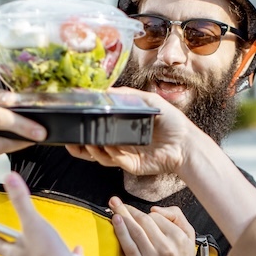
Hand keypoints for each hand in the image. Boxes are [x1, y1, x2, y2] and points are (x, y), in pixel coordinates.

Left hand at [0, 173, 92, 255]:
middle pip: (12, 251)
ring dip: (37, 248)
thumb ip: (21, 202)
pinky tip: (75, 250)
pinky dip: (65, 255)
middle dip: (9, 242)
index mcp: (14, 254)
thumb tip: (9, 178)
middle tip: (4, 235)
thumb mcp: (33, 224)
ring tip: (43, 239)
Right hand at [65, 89, 197, 175]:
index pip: (98, 127)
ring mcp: (124, 154)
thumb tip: (106, 90)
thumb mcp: (149, 101)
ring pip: (98, 155)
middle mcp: (120, 141)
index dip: (84, 124)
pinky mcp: (129, 165)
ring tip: (82, 139)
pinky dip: (106, 153)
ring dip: (89, 147)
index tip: (73, 116)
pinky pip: (113, 160)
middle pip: (92, 145)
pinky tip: (103, 144)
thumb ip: (128, 95)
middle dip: (78, 143)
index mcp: (123, 127)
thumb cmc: (172, 122)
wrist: (186, 144)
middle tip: (68, 136)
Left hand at [109, 198, 198, 255]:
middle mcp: (168, 248)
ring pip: (136, 231)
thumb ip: (177, 218)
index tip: (132, 210)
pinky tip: (116, 221)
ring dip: (122, 216)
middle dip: (129, 210)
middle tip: (116, 201)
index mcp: (179, 239)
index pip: (157, 218)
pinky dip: (121, 232)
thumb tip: (155, 209)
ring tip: (113, 206)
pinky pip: (129, 247)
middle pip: (145, 222)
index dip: (143, 213)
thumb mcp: (190, 238)